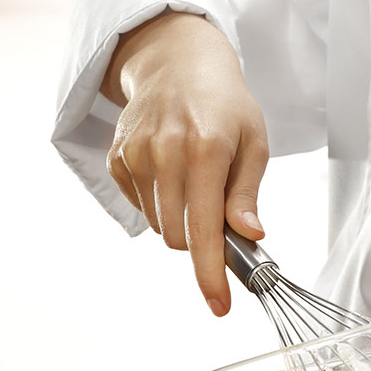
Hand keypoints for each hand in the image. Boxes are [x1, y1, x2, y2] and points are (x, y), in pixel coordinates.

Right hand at [101, 12, 268, 315]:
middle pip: (179, 238)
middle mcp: (165, 152)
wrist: (177, 64)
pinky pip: (141, 207)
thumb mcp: (253, 143)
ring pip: (160, 226)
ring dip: (181, 220)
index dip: (210, 275)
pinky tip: (171, 171)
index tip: (218, 305)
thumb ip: (247, 194)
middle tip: (218, 213)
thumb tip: (250, 237)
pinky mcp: (117, 158)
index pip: (204, 230)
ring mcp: (136, 155)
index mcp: (205, 149)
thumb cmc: (224, 106)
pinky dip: (160, 202)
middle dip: (201, 240)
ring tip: (195, 181)